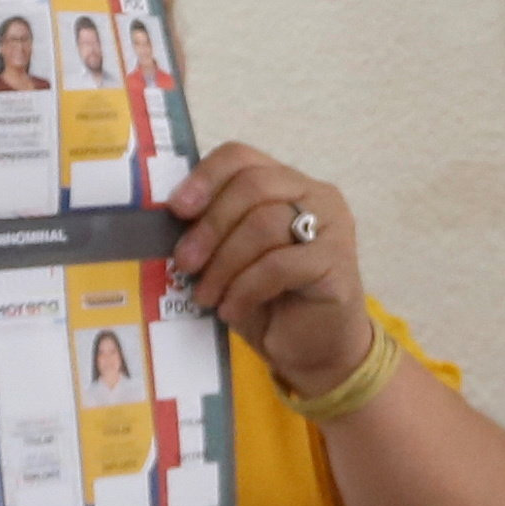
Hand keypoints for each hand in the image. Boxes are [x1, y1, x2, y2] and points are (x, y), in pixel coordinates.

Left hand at [166, 142, 368, 392]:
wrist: (314, 348)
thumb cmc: (270, 301)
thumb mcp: (232, 258)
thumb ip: (213, 231)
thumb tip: (167, 221)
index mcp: (286, 183)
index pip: (242, 157)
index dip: (206, 177)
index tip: (177, 210)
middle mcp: (315, 194)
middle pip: (253, 186)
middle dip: (211, 226)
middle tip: (185, 264)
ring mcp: (332, 225)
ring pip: (264, 224)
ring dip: (225, 264)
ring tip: (206, 296)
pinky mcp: (337, 261)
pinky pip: (279, 265)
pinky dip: (246, 288)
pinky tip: (231, 310)